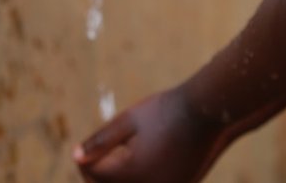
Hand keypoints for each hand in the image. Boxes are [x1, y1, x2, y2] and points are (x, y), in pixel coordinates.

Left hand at [72, 88, 226, 181]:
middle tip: (90, 160)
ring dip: (116, 182)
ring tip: (110, 163)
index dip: (83, 161)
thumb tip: (76, 156)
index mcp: (132, 172)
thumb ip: (100, 142)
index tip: (81, 150)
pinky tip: (135, 166)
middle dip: (96, 177)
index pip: (94, 175)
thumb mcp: (128, 120)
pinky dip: (138, 181)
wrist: (209, 111)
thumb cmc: (166, 110)